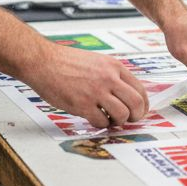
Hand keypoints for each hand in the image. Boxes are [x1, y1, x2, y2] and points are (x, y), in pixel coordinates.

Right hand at [20, 43, 149, 128]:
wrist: (44, 62)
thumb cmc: (66, 62)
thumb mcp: (97, 61)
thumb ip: (112, 75)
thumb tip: (124, 94)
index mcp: (114, 67)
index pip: (140, 89)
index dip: (143, 105)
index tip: (139, 111)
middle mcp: (109, 78)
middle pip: (136, 103)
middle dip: (135, 116)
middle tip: (129, 120)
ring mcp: (96, 92)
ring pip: (122, 115)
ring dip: (117, 122)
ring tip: (109, 119)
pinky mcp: (83, 105)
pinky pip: (101, 122)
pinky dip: (100, 124)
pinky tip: (94, 118)